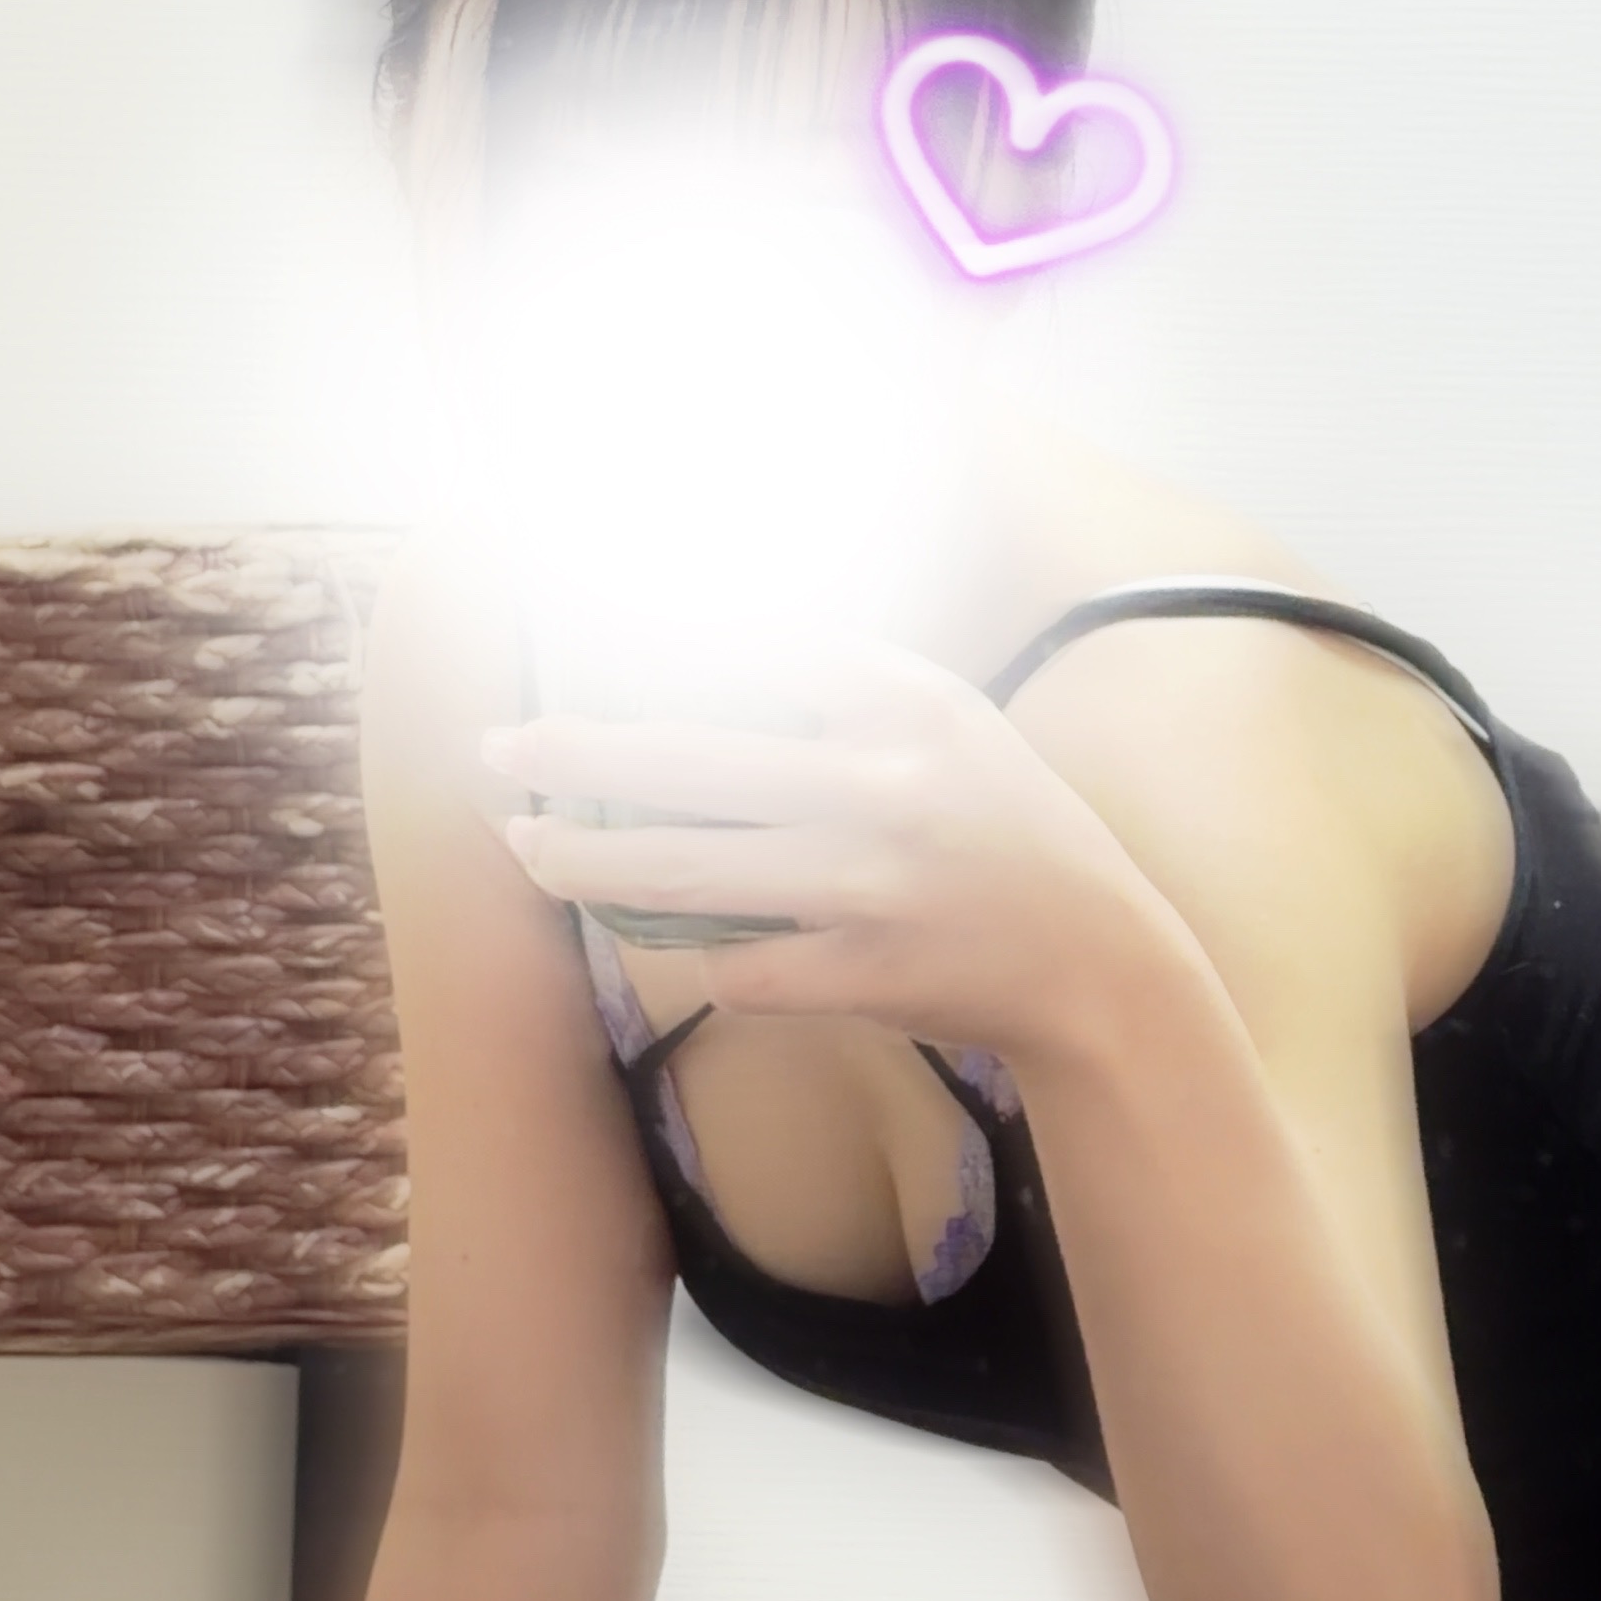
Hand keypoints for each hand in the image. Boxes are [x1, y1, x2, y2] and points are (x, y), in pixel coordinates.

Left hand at [482, 644, 1178, 1068]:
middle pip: (695, 763)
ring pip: (691, 874)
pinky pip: (738, 968)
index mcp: (910, 706)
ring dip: (590, 864)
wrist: (1100, 962)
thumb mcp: (953, 723)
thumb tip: (712, 647)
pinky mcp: (861, 973)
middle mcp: (885, 786)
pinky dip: (702, 956)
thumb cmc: (1012, 828)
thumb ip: (848, 688)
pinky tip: (675, 940)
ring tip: (526, 846)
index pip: (760, 648)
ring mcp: (869, 886)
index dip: (661, 637)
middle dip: (580, 755)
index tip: (579, 627)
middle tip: (500, 748)